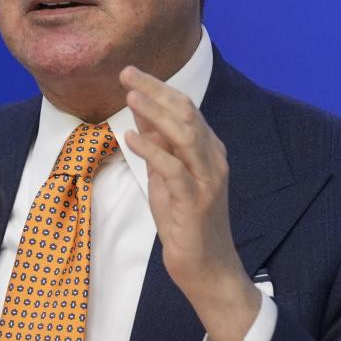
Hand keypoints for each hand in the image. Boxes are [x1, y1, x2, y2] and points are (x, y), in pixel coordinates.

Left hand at [119, 65, 260, 340]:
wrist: (207, 267)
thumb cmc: (186, 222)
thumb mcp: (166, 177)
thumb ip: (158, 145)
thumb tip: (141, 111)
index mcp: (207, 149)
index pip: (185, 108)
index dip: (158, 88)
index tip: (132, 73)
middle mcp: (212, 158)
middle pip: (186, 112)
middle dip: (155, 90)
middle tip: (127, 74)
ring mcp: (207, 179)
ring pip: (184, 134)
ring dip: (155, 113)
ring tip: (130, 96)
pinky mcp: (196, 201)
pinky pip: (174, 169)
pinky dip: (152, 150)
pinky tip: (131, 137)